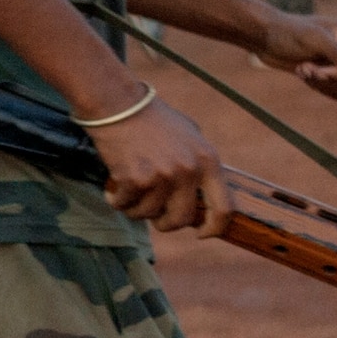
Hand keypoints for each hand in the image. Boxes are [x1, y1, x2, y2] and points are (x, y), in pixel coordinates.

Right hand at [86, 92, 230, 235]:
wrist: (118, 104)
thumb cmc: (152, 118)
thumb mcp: (190, 136)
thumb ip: (199, 163)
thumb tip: (203, 195)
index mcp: (207, 160)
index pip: (224, 208)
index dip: (214, 228)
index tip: (202, 233)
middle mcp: (188, 171)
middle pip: (181, 219)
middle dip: (165, 223)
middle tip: (155, 217)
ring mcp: (162, 176)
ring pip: (148, 214)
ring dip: (135, 208)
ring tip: (128, 191)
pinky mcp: (135, 179)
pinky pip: (125, 205)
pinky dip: (116, 200)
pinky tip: (112, 188)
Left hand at [256, 12, 336, 99]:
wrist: (267, 38)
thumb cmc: (288, 33)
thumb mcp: (313, 41)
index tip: (317, 69)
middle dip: (328, 79)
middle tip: (305, 68)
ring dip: (321, 83)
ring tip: (303, 67)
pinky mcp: (336, 73)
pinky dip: (319, 87)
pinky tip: (304, 72)